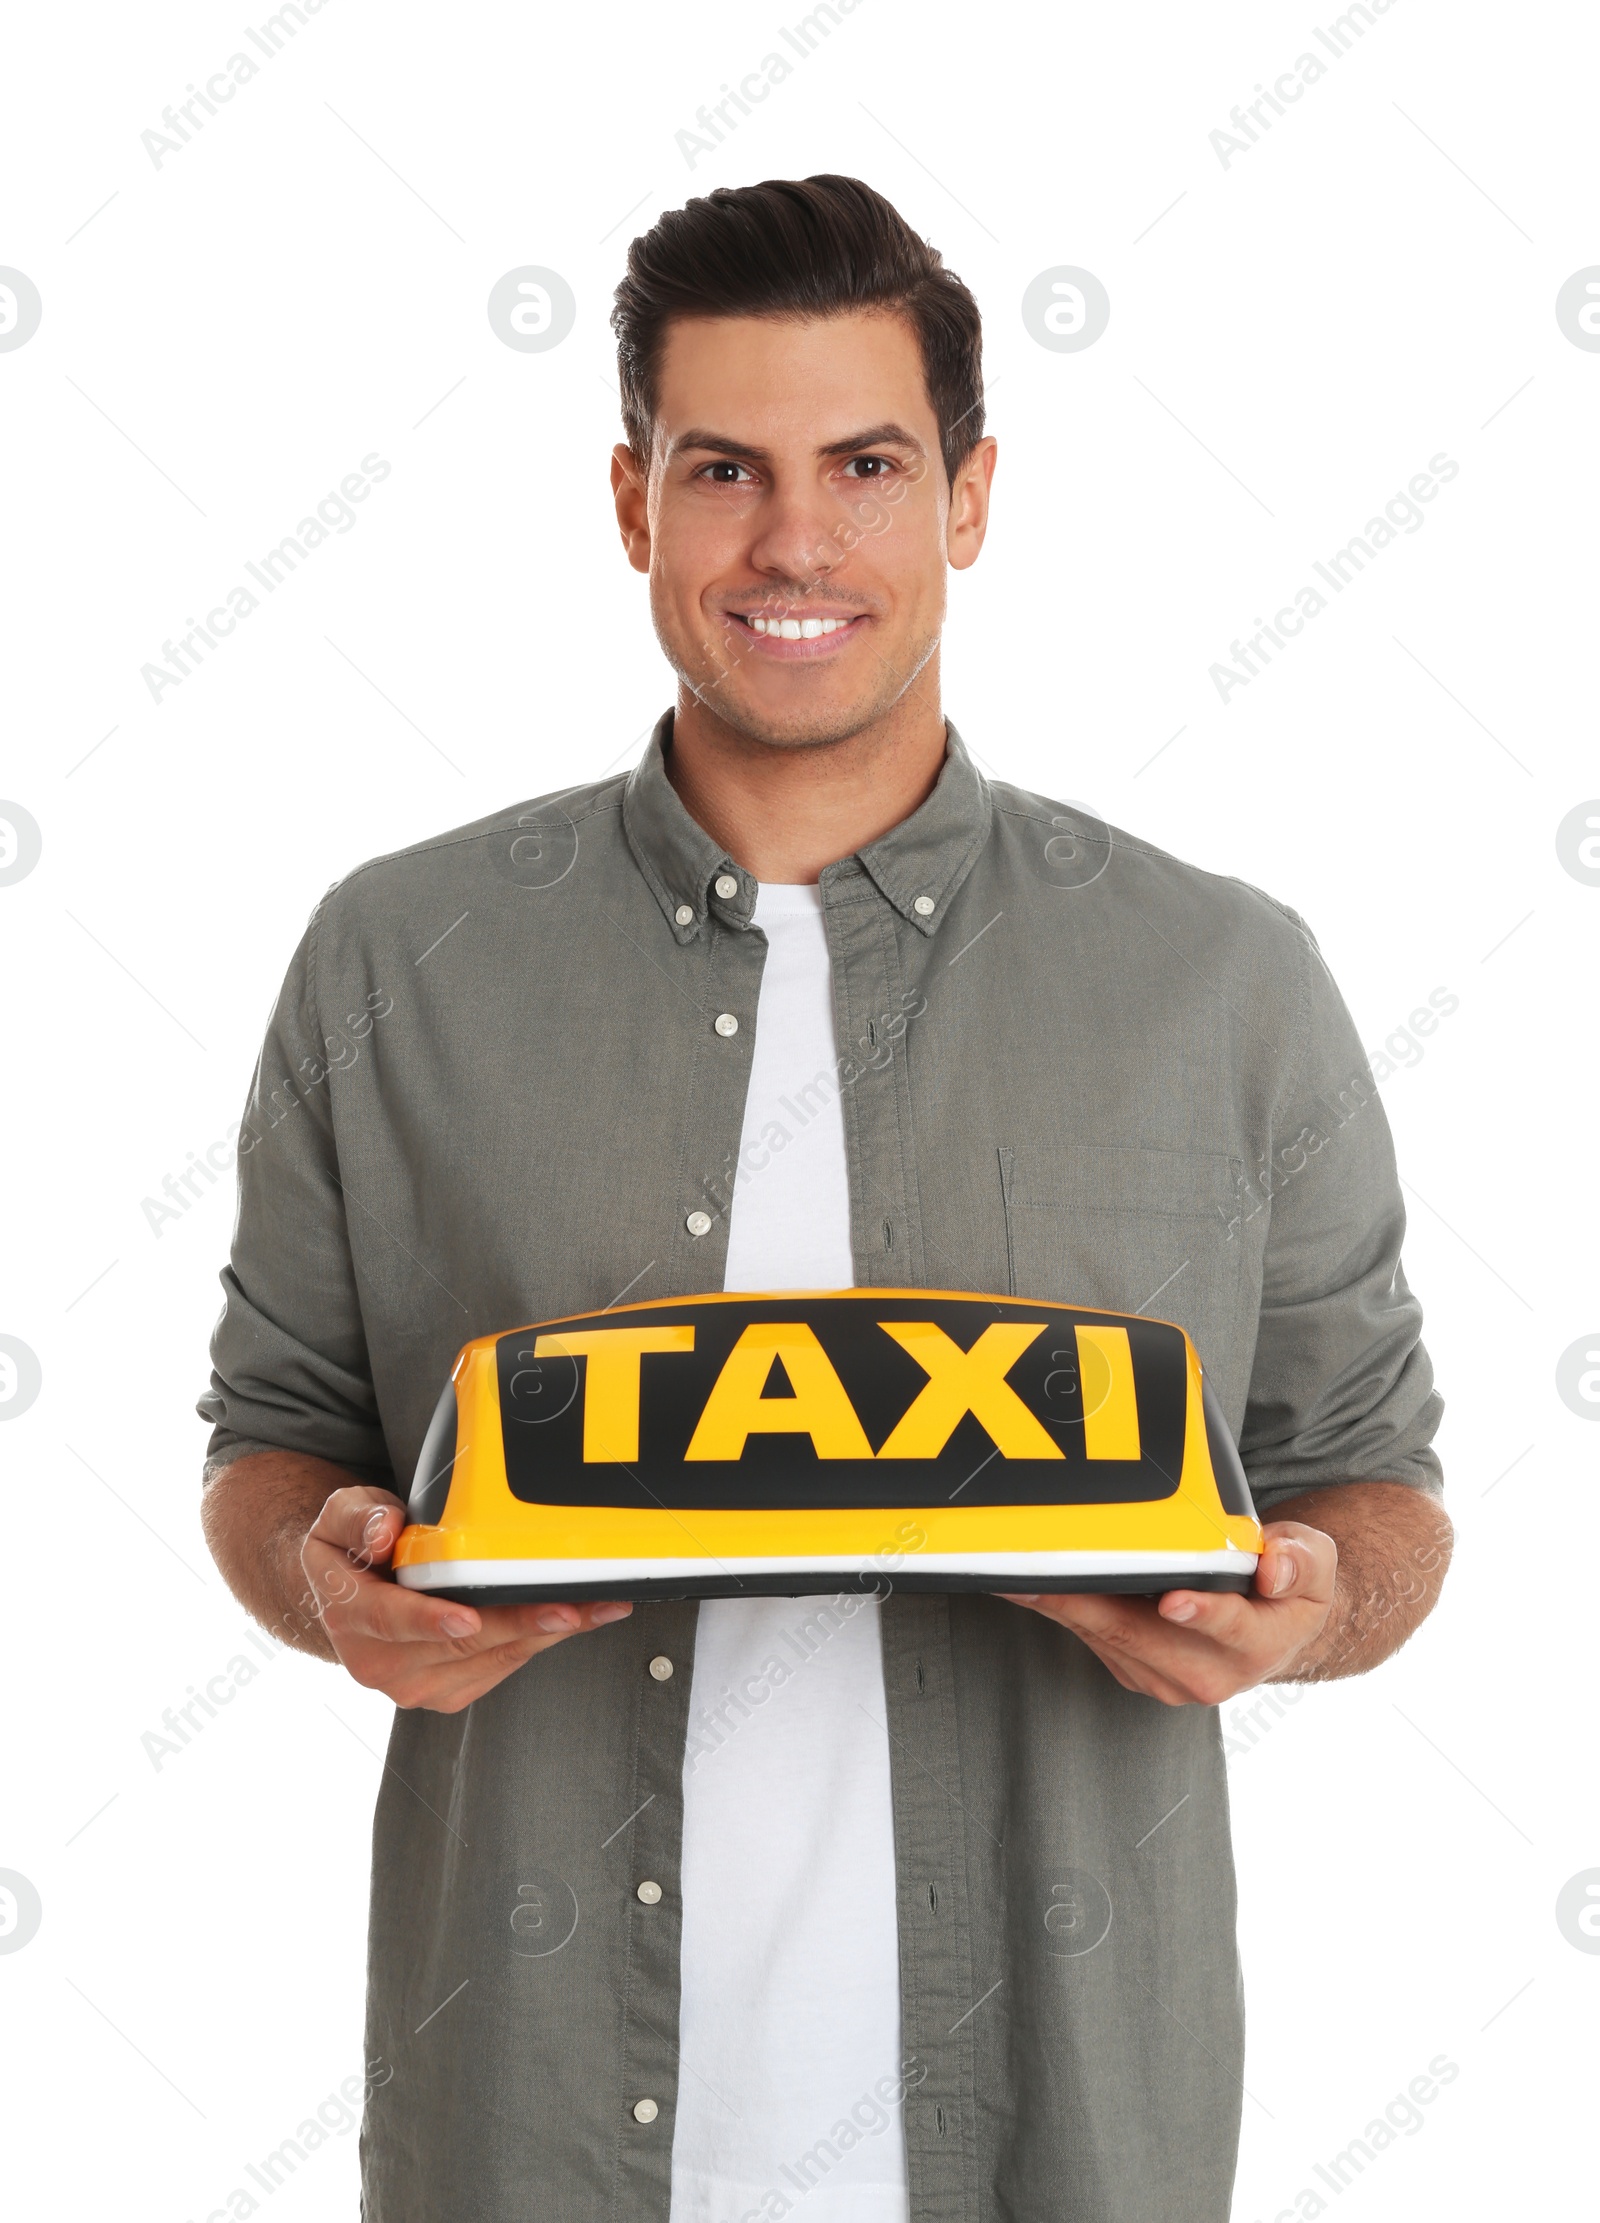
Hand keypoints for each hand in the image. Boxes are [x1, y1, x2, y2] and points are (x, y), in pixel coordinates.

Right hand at [302, 1486, 632, 1712]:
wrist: (353, 1594)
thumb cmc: (353, 1553)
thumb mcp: (342, 1518)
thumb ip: (360, 1519)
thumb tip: (384, 1532)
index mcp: (353, 1617)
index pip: (392, 1621)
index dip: (432, 1621)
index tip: (466, 1618)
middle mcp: (382, 1662)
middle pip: (460, 1645)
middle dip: (517, 1624)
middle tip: (563, 1608)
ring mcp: (418, 1682)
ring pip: (492, 1658)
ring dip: (545, 1634)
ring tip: (591, 1608)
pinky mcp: (453, 1689)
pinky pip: (505, 1665)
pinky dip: (542, 1640)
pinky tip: (575, 1619)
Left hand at [1000, 1519, 1336, 1704]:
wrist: (1272, 1629)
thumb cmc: (1287, 1588)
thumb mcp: (1315, 1563)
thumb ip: (1301, 1561)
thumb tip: (1275, 1567)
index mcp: (1255, 1644)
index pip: (1228, 1629)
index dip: (1200, 1614)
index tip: (1173, 1601)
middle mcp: (1208, 1672)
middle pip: (1141, 1635)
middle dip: (1090, 1603)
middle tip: (1043, 1572)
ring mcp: (1165, 1678)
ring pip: (1106, 1638)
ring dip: (1061, 1606)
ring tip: (1018, 1573)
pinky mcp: (1133, 1670)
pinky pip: (1093, 1639)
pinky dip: (1063, 1610)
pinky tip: (1032, 1583)